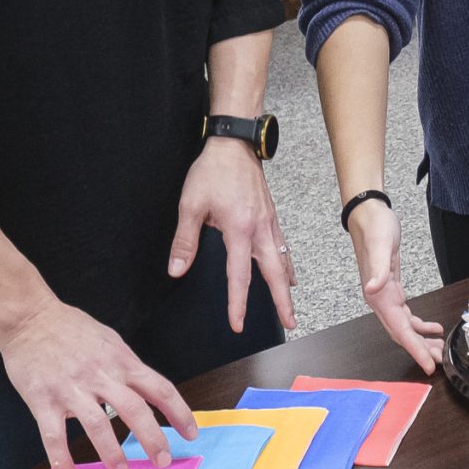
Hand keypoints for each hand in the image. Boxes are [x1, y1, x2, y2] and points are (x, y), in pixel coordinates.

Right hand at [0, 298, 196, 468]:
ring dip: (111, 452)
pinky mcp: (43, 399)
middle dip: (153, 438)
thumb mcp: (109, 340)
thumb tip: (142, 391)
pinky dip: (62, 460)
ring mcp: (71, 388)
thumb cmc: (70, 327)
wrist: (29, 317)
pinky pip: (54, 436)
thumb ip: (125, 367)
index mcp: (121, 361)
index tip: (191, 433)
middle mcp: (100, 375)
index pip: (160, 388)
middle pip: (134, 409)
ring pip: (97, 425)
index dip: (179, 413)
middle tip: (163, 461)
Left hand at [169, 137, 295, 333]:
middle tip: (291, 323)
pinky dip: (287, 262)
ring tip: (291, 305)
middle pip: (275, 273)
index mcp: (239, 229)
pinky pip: (283, 245)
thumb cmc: (213, 171)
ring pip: (283, 260)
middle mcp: (260, 228)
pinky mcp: (271, 214)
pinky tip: (287, 271)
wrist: (234, 144)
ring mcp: (269, 221)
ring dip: (286, 285)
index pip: (239, 275)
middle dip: (283, 301)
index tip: (237, 323)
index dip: (237, 302)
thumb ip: (185, 240)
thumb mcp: (191, 205)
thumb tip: (177, 269)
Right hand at [351, 197, 442, 373]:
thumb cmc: (375, 228)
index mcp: (378, 296)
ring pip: (405, 327)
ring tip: (439, 351)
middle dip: (420, 350)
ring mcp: (386, 296)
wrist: (368, 215)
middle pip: (402, 334)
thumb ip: (377, 269)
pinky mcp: (393, 289)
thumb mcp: (380, 246)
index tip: (428, 364)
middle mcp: (380, 300)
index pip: (399, 330)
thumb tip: (372, 289)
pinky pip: (407, 315)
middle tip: (440, 363)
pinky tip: (433, 329)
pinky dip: (420, 324)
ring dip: (421, 341)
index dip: (414, 349)